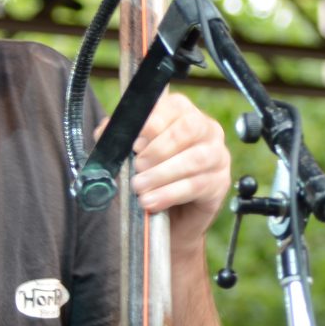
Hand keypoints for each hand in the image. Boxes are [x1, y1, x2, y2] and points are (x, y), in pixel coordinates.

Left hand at [118, 93, 231, 239]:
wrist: (171, 217)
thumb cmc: (151, 176)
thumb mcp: (131, 154)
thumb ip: (118, 138)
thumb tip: (104, 131)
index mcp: (184, 112)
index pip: (173, 108)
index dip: (151, 125)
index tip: (134, 144)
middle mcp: (206, 129)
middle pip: (188, 129)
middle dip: (158, 149)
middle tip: (137, 168)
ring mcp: (218, 155)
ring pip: (194, 159)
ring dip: (162, 174)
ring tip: (140, 188)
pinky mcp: (220, 182)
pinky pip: (197, 185)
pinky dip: (170, 194)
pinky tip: (152, 202)